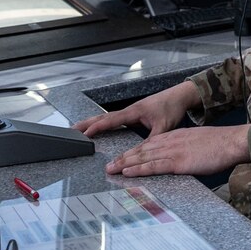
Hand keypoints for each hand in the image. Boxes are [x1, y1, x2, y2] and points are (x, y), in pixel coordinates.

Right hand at [74, 81, 196, 137]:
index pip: (110, 120)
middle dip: (86, 124)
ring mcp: (130, 111)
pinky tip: (98, 128)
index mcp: (134, 111)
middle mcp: (129, 110)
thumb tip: (142, 153)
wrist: (180, 95)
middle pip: (103, 117)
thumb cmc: (172, 108)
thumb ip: (153, 139)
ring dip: (92, 123)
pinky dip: (103, 123)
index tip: (84, 134)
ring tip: (78, 129)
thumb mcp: (164, 126)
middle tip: (70, 130)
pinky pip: (114, 119)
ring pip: (107, 118)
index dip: (97, 127)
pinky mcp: (134, 113)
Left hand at [104, 124, 249, 178]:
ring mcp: (173, 151)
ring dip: (125, 164)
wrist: (232, 141)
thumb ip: (187, 148)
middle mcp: (170, 141)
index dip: (133, 151)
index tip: (123, 157)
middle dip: (123, 157)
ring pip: (143, 157)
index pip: (149, 144)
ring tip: (111, 169)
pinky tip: (128, 172)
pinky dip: (138, 169)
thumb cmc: (221, 144)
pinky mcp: (178, 161)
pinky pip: (153, 166)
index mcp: (176, 136)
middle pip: (141, 149)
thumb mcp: (199, 142)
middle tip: (109, 165)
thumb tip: (183, 157)